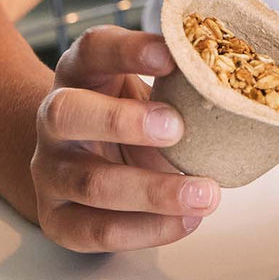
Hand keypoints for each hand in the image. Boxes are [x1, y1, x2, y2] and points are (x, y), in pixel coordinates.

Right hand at [31, 25, 220, 251]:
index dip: (129, 51)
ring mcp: (49, 170)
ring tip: (205, 193)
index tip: (172, 56)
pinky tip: (186, 221)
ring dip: (152, 191)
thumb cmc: (128, 113)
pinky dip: (146, 230)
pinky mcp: (56, 218)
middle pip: (67, 114)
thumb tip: (229, 84)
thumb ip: (174, 83)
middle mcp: (53, 118)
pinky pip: (97, 230)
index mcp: (78, 72)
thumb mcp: (145, 87)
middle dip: (123, 122)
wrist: (81, 157)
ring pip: (90, 182)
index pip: (92, 49)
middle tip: (178, 128)